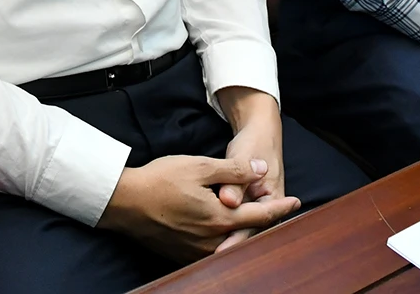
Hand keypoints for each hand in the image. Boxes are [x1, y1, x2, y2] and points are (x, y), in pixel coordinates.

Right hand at [98, 155, 299, 261]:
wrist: (123, 202)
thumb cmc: (160, 180)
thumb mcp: (200, 166)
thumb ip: (234, 170)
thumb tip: (260, 170)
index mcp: (220, 219)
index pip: (261, 216)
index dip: (281, 208)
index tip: (296, 202)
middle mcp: (212, 241)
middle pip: (248, 234)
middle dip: (263, 222)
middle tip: (276, 209)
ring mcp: (196, 251)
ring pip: (230, 243)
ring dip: (242, 230)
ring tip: (250, 216)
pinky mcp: (181, 253)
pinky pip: (211, 248)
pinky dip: (223, 237)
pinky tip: (220, 226)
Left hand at [214, 88, 286, 250]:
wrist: (260, 133)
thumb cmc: (253, 144)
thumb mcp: (242, 156)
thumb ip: (234, 179)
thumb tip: (228, 200)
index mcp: (270, 197)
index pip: (253, 223)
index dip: (236, 239)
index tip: (219, 252)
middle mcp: (264, 208)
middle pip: (245, 232)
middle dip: (226, 244)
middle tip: (204, 257)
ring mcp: (255, 210)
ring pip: (237, 230)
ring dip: (221, 240)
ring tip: (199, 252)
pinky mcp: (244, 209)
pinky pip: (230, 224)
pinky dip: (218, 230)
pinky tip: (199, 236)